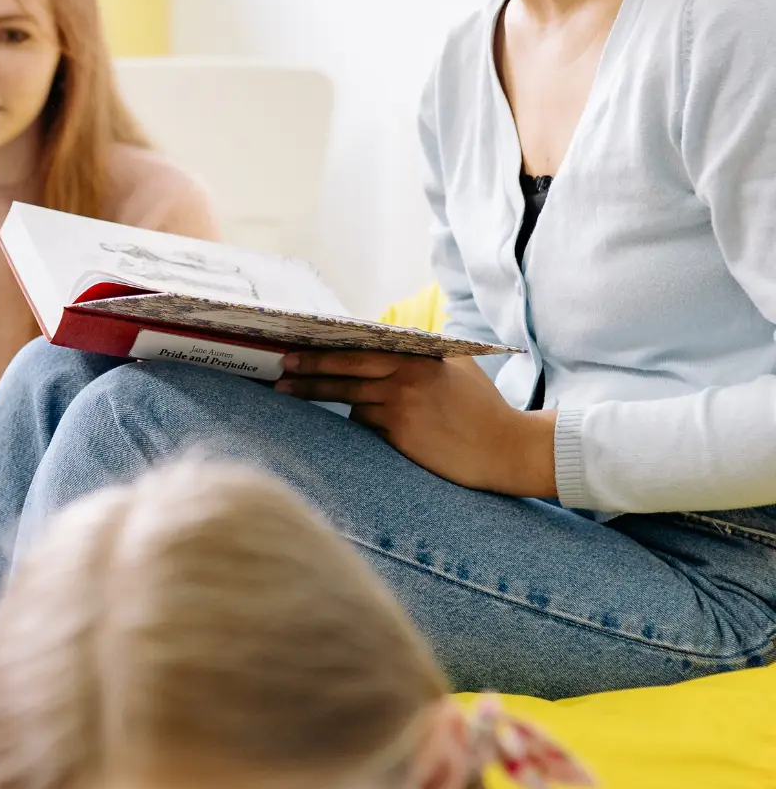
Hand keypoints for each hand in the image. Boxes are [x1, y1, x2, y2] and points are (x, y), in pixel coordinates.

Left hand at [276, 352, 556, 495]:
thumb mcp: (459, 367)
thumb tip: (393, 339)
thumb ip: (427, 353)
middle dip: (308, 371)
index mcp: (418, 359)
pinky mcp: (400, 436)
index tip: (298, 348)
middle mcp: (406, 380)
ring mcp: (401, 409)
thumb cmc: (484, 408)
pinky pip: (367, 426)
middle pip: (345, 372)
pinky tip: (359, 422)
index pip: (361, 350)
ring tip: (289, 392)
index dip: (326, 350)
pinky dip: (362, 422)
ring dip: (322, 395)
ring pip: (351, 401)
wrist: (507, 449)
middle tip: (281, 370)